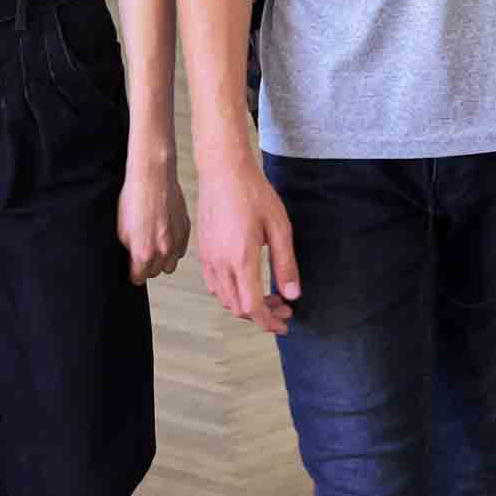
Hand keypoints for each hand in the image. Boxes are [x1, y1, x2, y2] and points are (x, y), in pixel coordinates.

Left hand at [118, 147, 189, 284]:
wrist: (152, 176)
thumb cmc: (134, 199)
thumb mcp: (121, 230)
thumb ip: (129, 252)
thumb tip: (132, 262)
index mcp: (144, 253)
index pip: (138, 278)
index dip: (133, 273)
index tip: (132, 267)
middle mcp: (163, 250)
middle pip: (155, 273)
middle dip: (148, 266)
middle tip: (142, 252)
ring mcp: (176, 240)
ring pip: (170, 264)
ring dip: (162, 259)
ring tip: (154, 245)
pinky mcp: (185, 229)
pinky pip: (180, 249)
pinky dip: (173, 247)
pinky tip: (165, 235)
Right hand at [194, 148, 298, 334]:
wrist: (223, 170)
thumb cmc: (253, 194)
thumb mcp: (279, 227)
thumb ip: (285, 264)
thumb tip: (292, 295)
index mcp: (240, 259)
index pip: (251, 307)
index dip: (268, 322)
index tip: (284, 324)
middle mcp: (220, 264)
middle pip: (237, 307)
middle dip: (262, 315)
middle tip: (284, 308)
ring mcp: (208, 259)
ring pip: (224, 299)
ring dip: (246, 305)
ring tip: (269, 296)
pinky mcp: (203, 252)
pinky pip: (214, 285)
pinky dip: (231, 293)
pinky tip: (247, 282)